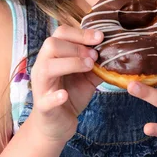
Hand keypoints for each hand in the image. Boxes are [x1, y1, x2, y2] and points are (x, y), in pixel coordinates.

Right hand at [29, 25, 103, 143]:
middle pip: (51, 44)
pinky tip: (65, 95)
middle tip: (94, 56)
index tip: (100, 37)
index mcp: (53, 55)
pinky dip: (55, 96)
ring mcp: (41, 86)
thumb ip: (97, 63)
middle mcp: (43, 66)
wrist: (57, 124)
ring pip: (47, 67)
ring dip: (70, 63)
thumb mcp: (87, 76)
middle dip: (76, 47)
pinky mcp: (43, 107)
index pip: (61, 33)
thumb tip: (115, 51)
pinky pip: (45, 99)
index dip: (81, 33)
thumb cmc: (71, 94)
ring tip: (89, 67)